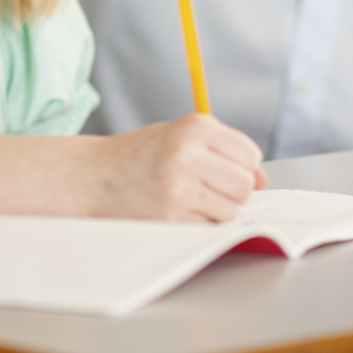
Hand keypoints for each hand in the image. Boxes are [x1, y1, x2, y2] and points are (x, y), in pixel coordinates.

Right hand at [89, 112, 266, 221]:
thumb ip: (221, 153)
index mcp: (196, 126)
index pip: (249, 155)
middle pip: (245, 184)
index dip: (241, 167)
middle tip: (205, 187)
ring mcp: (181, 185)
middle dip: (233, 191)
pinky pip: (210, 226)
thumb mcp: (179, 139)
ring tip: (189, 198)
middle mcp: (190, 152)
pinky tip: (177, 209)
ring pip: (231, 209)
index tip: (222, 169)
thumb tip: (261, 179)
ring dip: (217, 210)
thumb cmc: (138, 155)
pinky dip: (200, 223)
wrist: (91, 176)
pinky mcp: (172, 215)